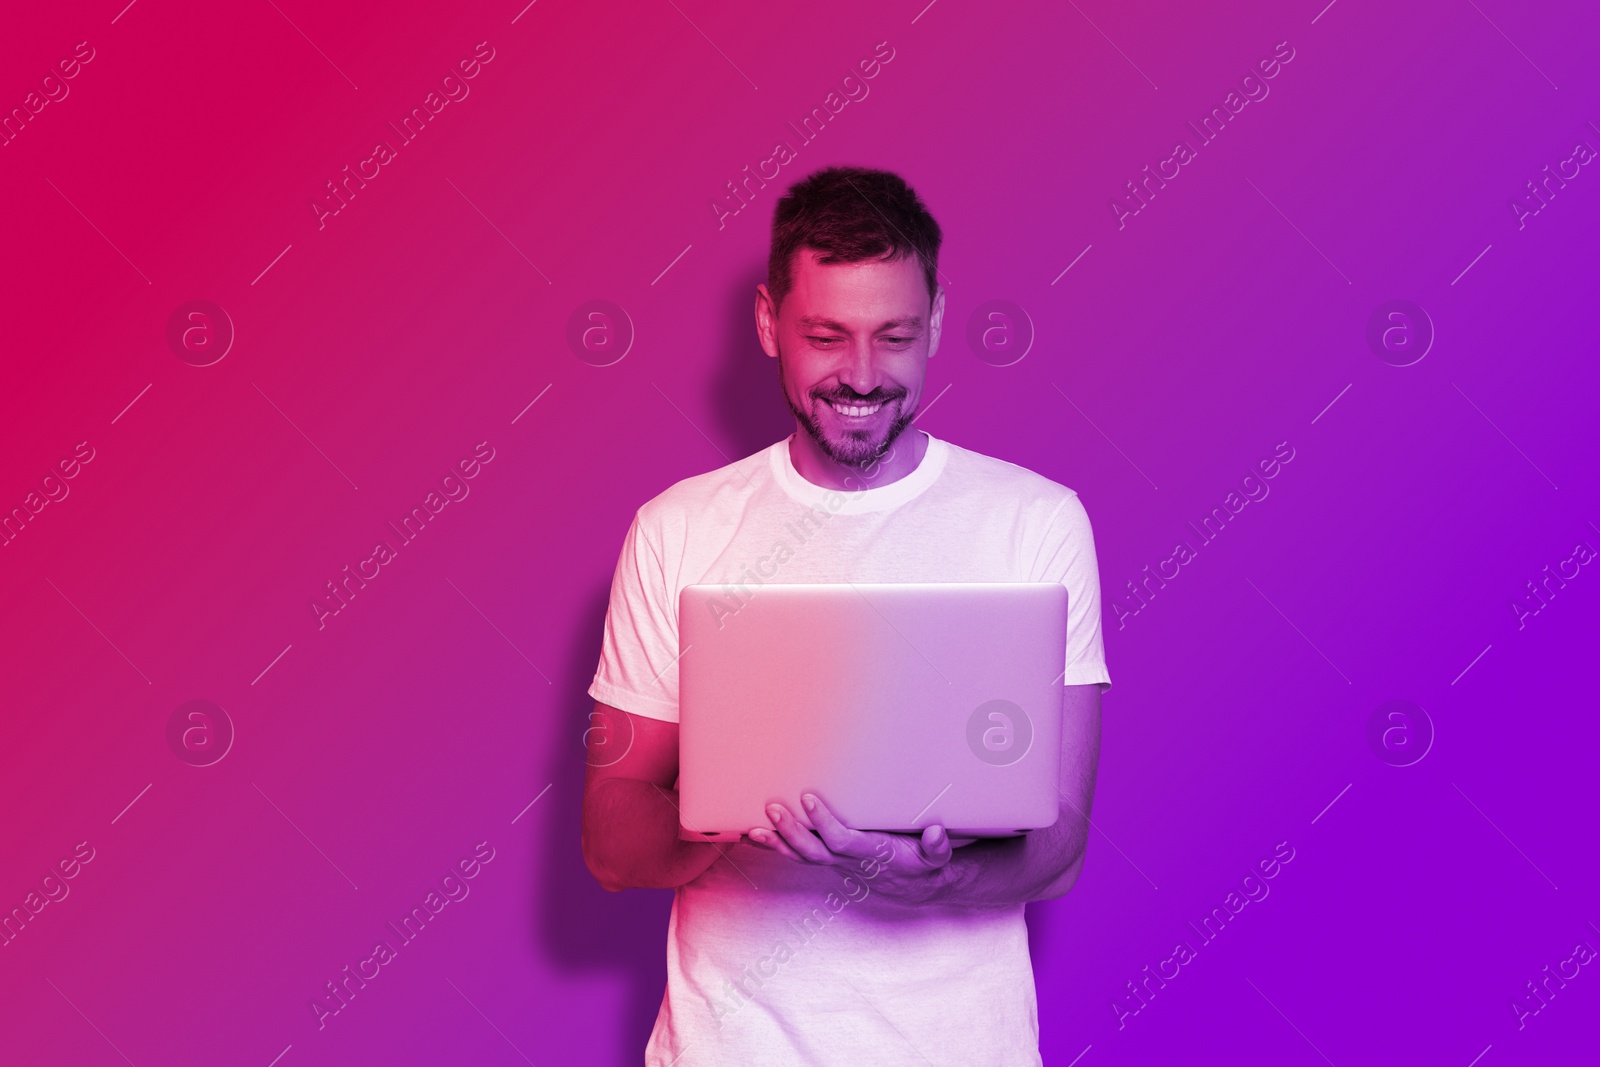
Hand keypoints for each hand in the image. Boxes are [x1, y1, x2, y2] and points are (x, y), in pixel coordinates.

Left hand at [748, 791, 953, 904]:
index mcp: (872, 854)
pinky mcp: (830, 860)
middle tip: (772, 808)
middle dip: (791, 831)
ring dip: (777, 843)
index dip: (824, 822)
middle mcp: (850, 862)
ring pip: (802, 856)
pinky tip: (757, 837)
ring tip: (753, 830)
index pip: (842, 840)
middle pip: (814, 850)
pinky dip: (778, 847)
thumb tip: (935, 833)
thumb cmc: (922, 864)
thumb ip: (937, 847)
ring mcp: (837, 863)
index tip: (808, 798)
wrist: (914, 885)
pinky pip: (799, 856)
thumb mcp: (937, 857)